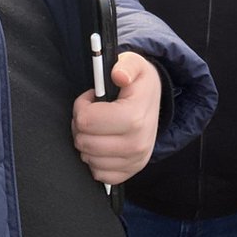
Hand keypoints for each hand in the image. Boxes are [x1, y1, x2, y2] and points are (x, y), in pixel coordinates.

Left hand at [71, 51, 160, 183]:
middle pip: (83, 142)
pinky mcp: (131, 172)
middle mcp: (137, 144)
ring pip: (87, 158)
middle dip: (81, 124)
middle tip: (94, 112)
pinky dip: (96, 159)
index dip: (82, 106)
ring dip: (87, 141)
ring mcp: (135, 161)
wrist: (154, 101)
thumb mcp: (134, 63)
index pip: (86, 121)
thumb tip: (118, 75)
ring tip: (100, 126)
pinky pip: (98, 173)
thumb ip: (126, 64)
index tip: (92, 98)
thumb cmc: (138, 83)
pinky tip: (104, 143)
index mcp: (135, 117)